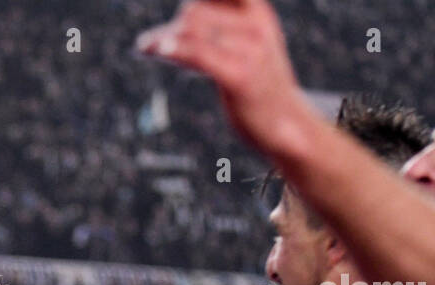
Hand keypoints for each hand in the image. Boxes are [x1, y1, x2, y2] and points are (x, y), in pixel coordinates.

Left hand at [135, 0, 309, 148]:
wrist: (288, 123)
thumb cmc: (260, 83)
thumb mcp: (250, 40)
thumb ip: (225, 21)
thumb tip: (187, 11)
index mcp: (257, 10)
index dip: (195, 2)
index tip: (179, 18)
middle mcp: (255, 24)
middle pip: (195, 10)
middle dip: (172, 26)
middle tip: (153, 41)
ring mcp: (250, 50)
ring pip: (190, 30)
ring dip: (162, 39)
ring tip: (146, 47)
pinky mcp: (239, 76)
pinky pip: (197, 53)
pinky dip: (171, 49)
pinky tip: (150, 50)